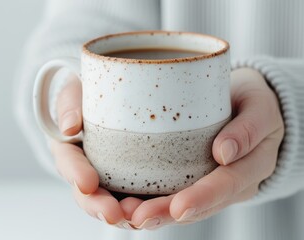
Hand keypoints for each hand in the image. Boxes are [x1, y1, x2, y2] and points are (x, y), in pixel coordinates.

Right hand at [50, 75, 134, 228]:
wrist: (112, 96)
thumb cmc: (90, 92)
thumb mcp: (75, 90)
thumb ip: (68, 103)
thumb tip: (69, 128)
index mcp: (68, 148)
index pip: (67, 162)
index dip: (75, 173)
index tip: (87, 183)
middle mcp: (86, 169)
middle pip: (88, 194)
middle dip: (99, 207)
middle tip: (114, 214)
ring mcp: (109, 178)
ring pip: (113, 202)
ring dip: (125, 214)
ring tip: (141, 217)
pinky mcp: (132, 180)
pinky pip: (138, 197)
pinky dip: (147, 206)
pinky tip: (161, 209)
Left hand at [127, 68, 284, 229]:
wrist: (244, 107)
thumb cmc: (251, 104)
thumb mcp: (260, 107)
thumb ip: (249, 127)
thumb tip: (224, 152)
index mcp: (250, 168)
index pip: (227, 186)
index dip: (202, 198)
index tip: (178, 207)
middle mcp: (228, 186)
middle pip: (197, 207)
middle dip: (165, 213)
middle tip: (138, 216)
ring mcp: (207, 186)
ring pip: (179, 207)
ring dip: (151, 212)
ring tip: (124, 213)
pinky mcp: (187, 180)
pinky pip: (167, 193)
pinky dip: (146, 199)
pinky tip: (124, 202)